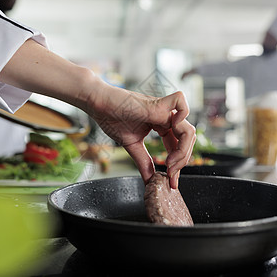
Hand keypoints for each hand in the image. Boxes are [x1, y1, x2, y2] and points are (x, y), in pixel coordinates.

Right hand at [0, 40, 195, 187]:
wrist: (88, 96)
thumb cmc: (105, 115)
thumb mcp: (127, 144)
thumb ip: (142, 160)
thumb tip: (150, 180)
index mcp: (157, 124)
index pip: (178, 142)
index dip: (178, 161)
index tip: (172, 180)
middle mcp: (161, 114)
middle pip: (188, 133)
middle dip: (183, 155)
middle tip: (173, 172)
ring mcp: (157, 105)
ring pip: (187, 120)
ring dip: (181, 143)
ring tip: (169, 161)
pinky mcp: (149, 98)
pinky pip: (177, 102)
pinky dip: (177, 116)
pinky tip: (166, 131)